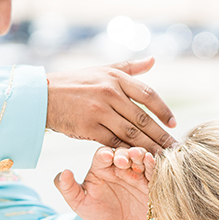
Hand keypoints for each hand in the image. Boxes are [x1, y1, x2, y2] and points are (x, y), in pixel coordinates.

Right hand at [46, 57, 175, 154]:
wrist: (43, 96)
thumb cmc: (74, 82)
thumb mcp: (102, 69)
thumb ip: (130, 67)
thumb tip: (153, 60)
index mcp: (116, 78)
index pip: (148, 95)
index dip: (163, 110)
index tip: (174, 124)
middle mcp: (110, 93)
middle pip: (143, 118)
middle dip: (161, 135)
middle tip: (176, 149)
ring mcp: (99, 111)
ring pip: (131, 133)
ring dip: (148, 147)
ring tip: (162, 158)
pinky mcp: (89, 128)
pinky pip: (114, 142)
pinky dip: (127, 152)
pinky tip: (137, 159)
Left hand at [55, 146, 154, 219]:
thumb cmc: (98, 212)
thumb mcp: (80, 204)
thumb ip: (68, 189)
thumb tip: (63, 173)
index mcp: (101, 167)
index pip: (102, 155)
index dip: (104, 154)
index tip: (105, 156)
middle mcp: (120, 166)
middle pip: (123, 152)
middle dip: (124, 153)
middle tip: (124, 158)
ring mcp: (137, 172)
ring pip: (140, 158)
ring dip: (141, 155)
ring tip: (140, 156)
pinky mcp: (151, 181)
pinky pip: (154, 170)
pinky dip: (154, 165)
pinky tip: (153, 162)